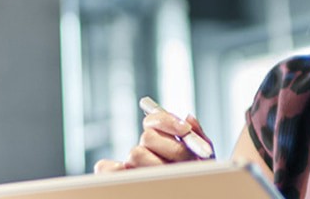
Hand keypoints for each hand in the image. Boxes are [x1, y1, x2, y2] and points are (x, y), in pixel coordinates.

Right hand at [93, 113, 212, 172]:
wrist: (199, 191)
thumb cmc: (199, 176)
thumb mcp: (204, 157)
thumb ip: (198, 137)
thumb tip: (188, 118)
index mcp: (162, 141)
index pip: (154, 121)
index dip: (168, 121)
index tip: (185, 130)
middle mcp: (145, 152)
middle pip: (148, 137)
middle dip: (172, 148)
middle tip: (189, 159)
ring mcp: (132, 167)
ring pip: (135, 154)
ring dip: (158, 163)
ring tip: (177, 174)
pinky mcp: (120, 180)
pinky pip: (105, 168)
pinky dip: (114, 168)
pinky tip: (140, 176)